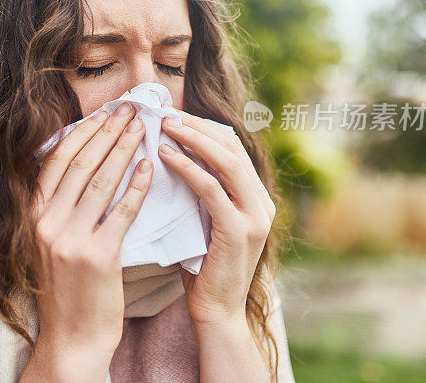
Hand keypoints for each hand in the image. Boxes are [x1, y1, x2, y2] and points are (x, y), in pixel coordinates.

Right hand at [24, 102, 152, 380]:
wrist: (72, 338)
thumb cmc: (66, 288)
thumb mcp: (48, 243)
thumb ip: (58, 207)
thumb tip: (82, 164)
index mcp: (33, 215)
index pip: (56, 161)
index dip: (82, 133)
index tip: (104, 113)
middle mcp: (46, 223)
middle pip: (80, 164)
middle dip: (107, 132)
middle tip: (129, 110)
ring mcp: (69, 240)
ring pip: (101, 181)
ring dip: (124, 149)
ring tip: (143, 128)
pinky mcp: (98, 257)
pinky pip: (121, 211)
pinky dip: (137, 186)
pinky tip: (150, 167)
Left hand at [159, 110, 275, 323]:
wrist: (217, 312)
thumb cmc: (201, 267)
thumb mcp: (202, 221)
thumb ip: (198, 193)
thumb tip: (169, 154)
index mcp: (256, 198)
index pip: (232, 148)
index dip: (203, 128)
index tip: (174, 114)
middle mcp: (262, 203)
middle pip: (231, 147)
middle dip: (197, 126)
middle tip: (165, 113)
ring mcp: (255, 217)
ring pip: (225, 162)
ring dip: (192, 139)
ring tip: (163, 127)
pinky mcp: (239, 231)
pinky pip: (210, 189)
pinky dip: (187, 168)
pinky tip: (165, 156)